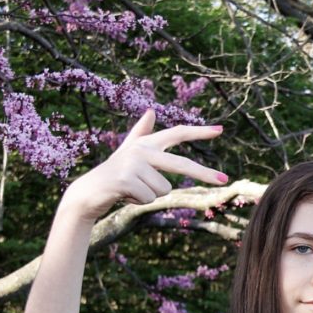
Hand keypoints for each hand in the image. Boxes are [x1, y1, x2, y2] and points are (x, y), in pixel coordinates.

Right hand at [63, 110, 226, 222]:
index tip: (220, 130)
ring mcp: (133, 163)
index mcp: (146, 144)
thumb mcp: (128, 152)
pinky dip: (138, 201)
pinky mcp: (126, 179)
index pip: (177, 133)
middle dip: (204, 173)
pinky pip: (149, 198)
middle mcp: (141, 150)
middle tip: (225, 179)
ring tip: (131, 189)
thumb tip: (150, 111)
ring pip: (163, 189)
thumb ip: (140, 132)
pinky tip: (124, 195)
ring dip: (149, 195)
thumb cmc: (113, 174)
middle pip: (181, 163)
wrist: (87, 193)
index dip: (198, 132)